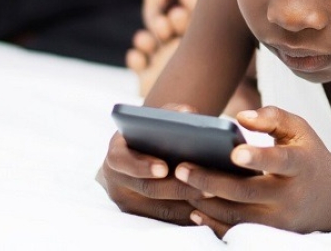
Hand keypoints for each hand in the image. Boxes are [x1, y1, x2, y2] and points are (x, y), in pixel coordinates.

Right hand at [97, 104, 206, 222]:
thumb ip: (171, 112)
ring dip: (188, 203)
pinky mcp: (143, 216)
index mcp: (116, 154)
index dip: (141, 166)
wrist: (143, 151)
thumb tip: (187, 113)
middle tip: (206, 184)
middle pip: (148, 189)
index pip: (122, 161)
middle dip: (179, 187)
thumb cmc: (153, 130)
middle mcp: (117, 182)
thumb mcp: (159, 117)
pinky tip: (211, 206)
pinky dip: (188, 213)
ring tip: (214, 193)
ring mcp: (129, 203)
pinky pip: (168, 219)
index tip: (163, 168)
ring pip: (160, 209)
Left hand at [175, 106, 330, 237]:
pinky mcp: (269, 233)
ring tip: (180, 184)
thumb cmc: (309, 155)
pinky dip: (213, 223)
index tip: (234, 152)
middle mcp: (290, 195)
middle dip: (211, 181)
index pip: (280, 161)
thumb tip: (240, 117)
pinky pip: (236, 231)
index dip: (258, 157)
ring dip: (206, 201)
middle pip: (246, 192)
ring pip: (236, 214)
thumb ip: (273, 118)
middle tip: (181, 169)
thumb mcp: (300, 130)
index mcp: (301, 164)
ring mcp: (279, 219)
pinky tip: (194, 208)